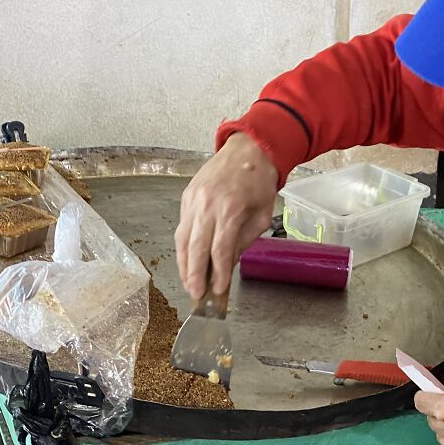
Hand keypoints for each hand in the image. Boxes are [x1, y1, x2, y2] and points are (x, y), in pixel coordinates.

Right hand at [176, 134, 279, 298]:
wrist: (248, 149)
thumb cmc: (259, 182)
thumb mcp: (262, 216)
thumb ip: (244, 241)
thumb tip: (228, 264)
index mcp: (230, 209)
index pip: (219, 250)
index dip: (218, 273)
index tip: (218, 290)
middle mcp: (207, 205)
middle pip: (196, 247)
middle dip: (195, 275)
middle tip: (196, 294)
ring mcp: (193, 200)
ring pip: (182, 239)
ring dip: (184, 264)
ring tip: (189, 282)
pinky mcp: (186, 197)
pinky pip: (181, 226)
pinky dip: (183, 246)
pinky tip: (187, 260)